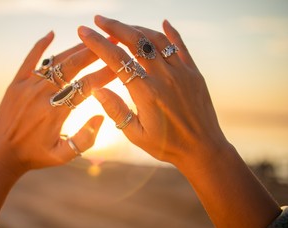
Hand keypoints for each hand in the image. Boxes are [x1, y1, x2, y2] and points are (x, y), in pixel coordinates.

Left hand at [0, 31, 115, 219]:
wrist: (1, 153)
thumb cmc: (35, 156)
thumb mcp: (63, 156)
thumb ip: (85, 139)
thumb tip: (101, 116)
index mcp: (55, 112)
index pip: (87, 86)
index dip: (105, 74)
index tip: (120, 66)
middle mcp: (42, 95)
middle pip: (73, 66)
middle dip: (94, 53)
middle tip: (111, 42)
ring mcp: (27, 86)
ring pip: (55, 61)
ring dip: (75, 49)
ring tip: (92, 40)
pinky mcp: (16, 83)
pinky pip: (29, 59)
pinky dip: (40, 46)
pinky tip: (51, 33)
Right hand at [78, 15, 228, 168]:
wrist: (203, 149)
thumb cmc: (167, 145)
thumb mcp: (136, 134)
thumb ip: (116, 110)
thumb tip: (97, 89)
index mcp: (146, 93)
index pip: (117, 60)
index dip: (98, 43)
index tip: (84, 32)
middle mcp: (164, 78)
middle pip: (136, 42)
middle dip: (114, 27)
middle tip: (99, 20)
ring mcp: (181, 73)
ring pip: (157, 40)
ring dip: (137, 29)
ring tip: (122, 26)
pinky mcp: (194, 73)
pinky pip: (181, 46)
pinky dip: (171, 32)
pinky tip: (163, 23)